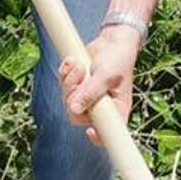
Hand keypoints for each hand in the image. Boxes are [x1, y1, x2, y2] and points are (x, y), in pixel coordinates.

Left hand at [57, 27, 139, 144]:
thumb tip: (75, 109)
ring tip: (78, 65)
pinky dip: (65, 74)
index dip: (98, 137)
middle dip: (73, 95)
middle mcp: (101, 108)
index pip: (107, 134)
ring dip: (69, 81)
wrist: (112, 41)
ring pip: (67, 101)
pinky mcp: (77, 88)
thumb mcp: (106, 75)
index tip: (90, 130)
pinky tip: (72, 62)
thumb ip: (91, 92)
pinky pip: (63, 87)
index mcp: (116, 110)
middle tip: (80, 75)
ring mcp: (87, 99)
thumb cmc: (117, 59)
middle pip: (77, 116)